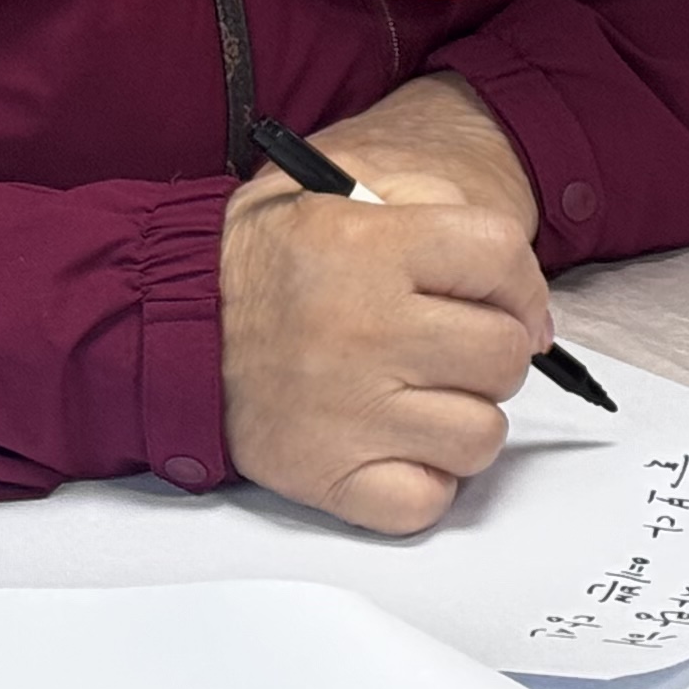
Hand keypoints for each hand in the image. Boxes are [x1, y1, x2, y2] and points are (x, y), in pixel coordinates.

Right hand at [218, 74, 551, 534]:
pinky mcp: (326, 477)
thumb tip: (513, 275)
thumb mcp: (336, 186)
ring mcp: (346, 414)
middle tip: (451, 344)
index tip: (507, 298)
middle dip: (491, 348)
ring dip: (465, 417)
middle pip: (503, 355)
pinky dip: (425, 481)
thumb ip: (425, 196)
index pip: (501, 256)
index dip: (521, 280)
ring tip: (421, 393)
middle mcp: (363, 331)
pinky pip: (426, 502)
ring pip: (480, 435)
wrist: (168, 323)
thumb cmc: (268, 257)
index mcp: (369, 246)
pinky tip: (400, 444)